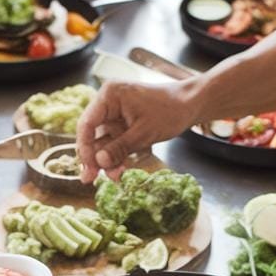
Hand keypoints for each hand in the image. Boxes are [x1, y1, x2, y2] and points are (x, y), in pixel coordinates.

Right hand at [76, 79, 198, 178]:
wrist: (191, 104)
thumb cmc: (170, 111)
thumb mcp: (144, 133)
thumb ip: (119, 148)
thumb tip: (98, 162)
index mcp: (109, 96)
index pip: (86, 124)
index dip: (84, 148)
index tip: (88, 167)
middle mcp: (108, 103)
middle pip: (92, 134)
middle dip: (94, 157)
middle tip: (90, 179)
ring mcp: (116, 114)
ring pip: (103, 141)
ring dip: (106, 159)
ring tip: (113, 177)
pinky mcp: (123, 123)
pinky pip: (114, 141)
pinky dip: (117, 155)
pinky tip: (118, 171)